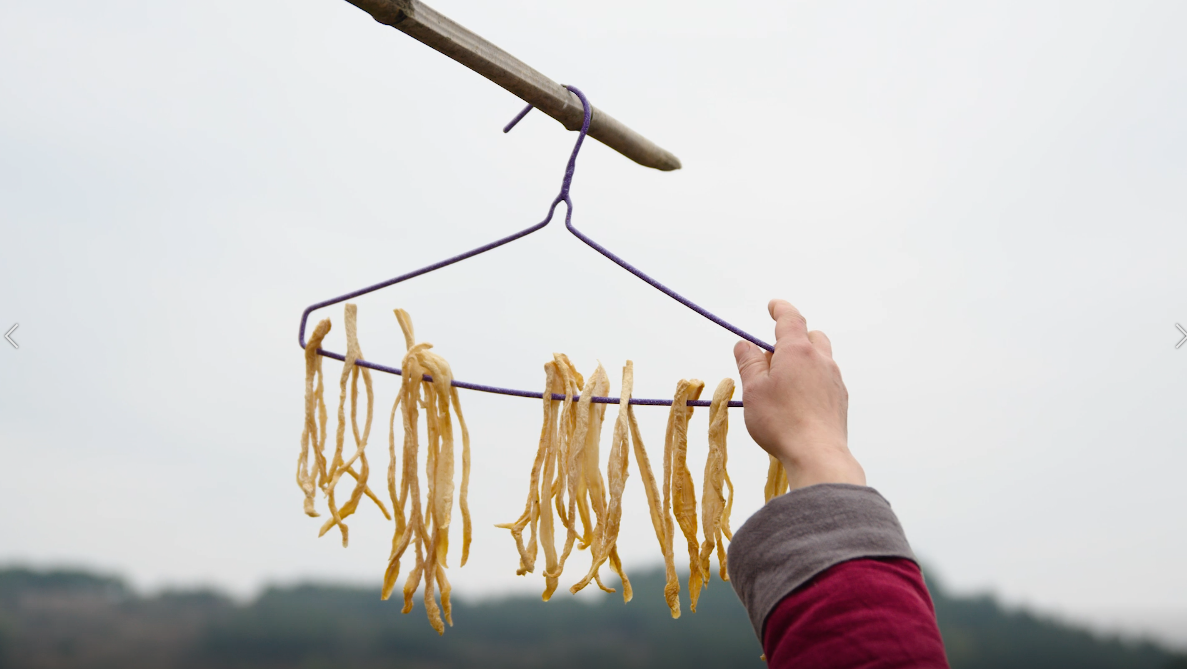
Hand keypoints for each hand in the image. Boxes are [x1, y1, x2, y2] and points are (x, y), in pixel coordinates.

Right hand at [733, 299, 865, 490]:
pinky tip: (799, 401)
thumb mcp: (754, 389)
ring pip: (821, 358)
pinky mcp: (840, 400)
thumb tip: (744, 344)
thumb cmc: (780, 421)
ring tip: (783, 381)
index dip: (781, 308)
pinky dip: (812, 379)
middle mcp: (821, 360)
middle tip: (772, 354)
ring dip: (804, 360)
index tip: (773, 305)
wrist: (817, 454)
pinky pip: (826, 379)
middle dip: (794, 336)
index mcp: (797, 351)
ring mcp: (834, 380)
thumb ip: (749, 363)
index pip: (790, 318)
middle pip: (811, 336)